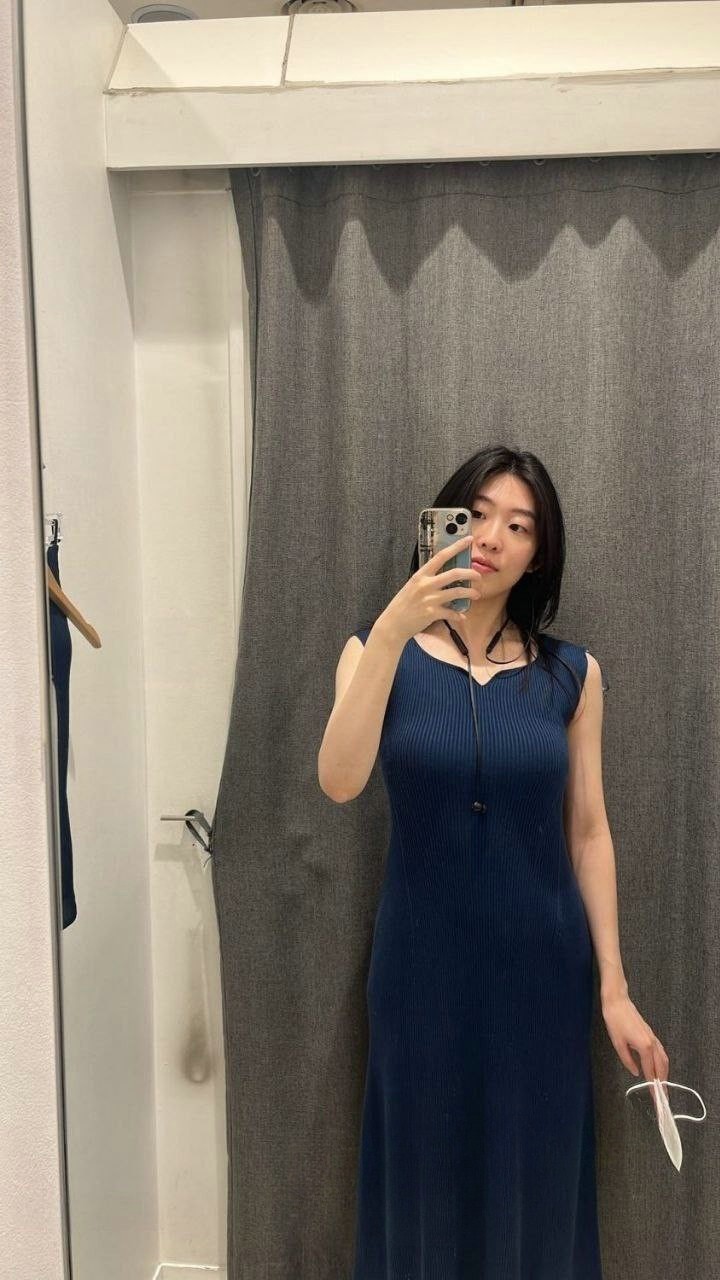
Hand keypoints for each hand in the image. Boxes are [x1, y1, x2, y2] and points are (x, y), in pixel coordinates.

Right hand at [377, 534, 481, 646]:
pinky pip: (452, 612)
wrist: (393, 624)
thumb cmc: (403, 604)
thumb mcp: (412, 586)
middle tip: (478, 576)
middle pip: (454, 574)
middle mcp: (426, 585)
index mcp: (420, 575)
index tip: (468, 540)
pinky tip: (462, 616)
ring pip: (457, 592)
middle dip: (470, 573)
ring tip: (476, 594)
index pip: (441, 556)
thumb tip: (445, 575)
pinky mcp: (432, 613)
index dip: (456, 547)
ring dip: (470, 593)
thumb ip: (427, 580)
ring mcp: (430, 599)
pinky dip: (459, 615)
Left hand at [602, 992, 669, 1114]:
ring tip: (661, 1086)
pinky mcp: (652, 1035)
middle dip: (663, 1083)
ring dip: (664, 1074)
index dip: (653, 1086)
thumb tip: (636, 1072)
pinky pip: (661, 1053)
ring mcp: (654, 1039)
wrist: (618, 1002)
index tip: (657, 1099)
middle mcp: (653, 1044)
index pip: (651, 1071)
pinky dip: (662, 1064)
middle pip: (662, 1067)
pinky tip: (658, 1069)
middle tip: (662, 1098)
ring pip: (664, 1060)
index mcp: (645, 1047)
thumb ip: (628, 1060)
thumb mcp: (617, 1043)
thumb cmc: (615, 1021)